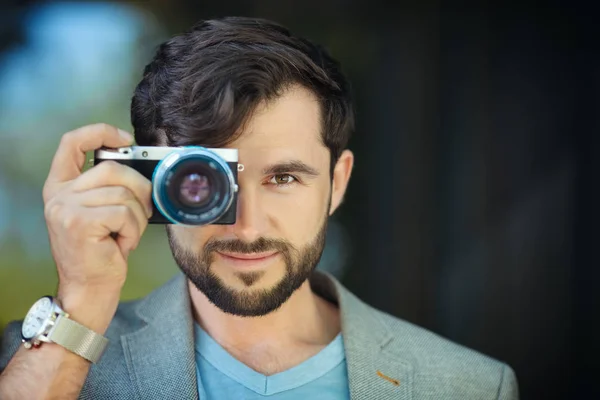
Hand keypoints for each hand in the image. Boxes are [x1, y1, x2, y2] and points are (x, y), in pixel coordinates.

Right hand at [42, 123, 152, 308]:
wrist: (89, 288)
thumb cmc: (101, 252)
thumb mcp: (100, 213)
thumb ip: (108, 188)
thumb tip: (142, 168)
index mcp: (61, 187)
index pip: (72, 142)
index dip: (99, 132)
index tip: (125, 138)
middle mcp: (59, 194)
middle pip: (112, 168)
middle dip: (139, 188)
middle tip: (142, 211)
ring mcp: (65, 207)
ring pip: (123, 193)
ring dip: (137, 217)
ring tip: (127, 234)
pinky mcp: (79, 222)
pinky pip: (124, 213)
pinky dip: (133, 230)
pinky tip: (122, 243)